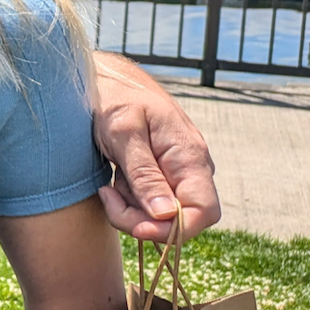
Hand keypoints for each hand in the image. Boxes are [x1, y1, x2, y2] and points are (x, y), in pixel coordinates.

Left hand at [90, 53, 218, 241]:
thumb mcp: (123, 134)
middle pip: (180, 219)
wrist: (104, 79)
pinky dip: (128, 200)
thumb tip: (167, 215)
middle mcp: (190, 168)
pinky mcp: (160, 175)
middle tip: (108, 196)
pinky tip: (113, 179)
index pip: (205, 212)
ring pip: (161, 215)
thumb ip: (144, 174)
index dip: (175, 230)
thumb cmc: (113, 99)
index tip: (137, 228)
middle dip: (142, 220)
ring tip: (109, 180)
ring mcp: (176, 173)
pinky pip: (149, 203)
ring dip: (130, 208)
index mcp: (189, 156)